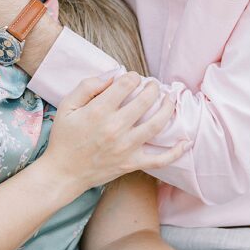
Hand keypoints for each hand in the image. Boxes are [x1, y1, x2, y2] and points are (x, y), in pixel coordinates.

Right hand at [43, 73, 187, 191]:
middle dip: (153, 88)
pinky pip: (160, 159)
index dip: (132, 77)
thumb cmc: (63, 138)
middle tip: (153, 85)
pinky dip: (176, 152)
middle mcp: (115, 127)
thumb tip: (110, 78)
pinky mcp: (132, 163)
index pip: (125, 85)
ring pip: (157, 124)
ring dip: (168, 108)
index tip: (132, 78)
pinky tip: (185, 142)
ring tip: (170, 100)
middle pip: (145, 100)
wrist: (63, 172)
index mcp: (98, 111)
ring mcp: (126, 147)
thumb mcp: (66, 107)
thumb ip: (86, 87)